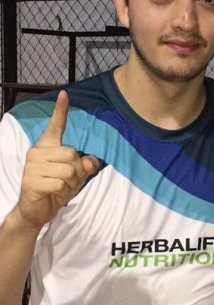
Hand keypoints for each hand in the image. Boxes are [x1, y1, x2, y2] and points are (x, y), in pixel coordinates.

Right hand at [13, 90, 97, 229]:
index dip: (61, 111)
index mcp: (47, 147)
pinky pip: (60, 184)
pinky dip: (63, 192)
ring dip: (70, 184)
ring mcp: (32, 166)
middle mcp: (37, 152)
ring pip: (68, 170)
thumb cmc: (56, 189)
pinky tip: (54, 194)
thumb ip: (84, 166)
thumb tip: (91, 162)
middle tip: (67, 181)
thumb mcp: (75, 177)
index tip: (65, 94)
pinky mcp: (31, 181)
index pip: (56, 126)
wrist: (35, 210)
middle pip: (72, 154)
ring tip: (59, 188)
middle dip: (77, 171)